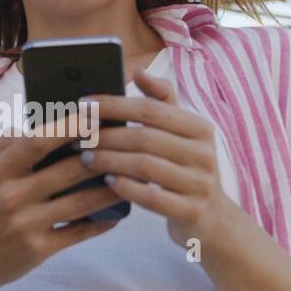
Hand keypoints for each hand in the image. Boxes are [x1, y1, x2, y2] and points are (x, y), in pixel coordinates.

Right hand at [0, 109, 122, 290]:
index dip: (69, 126)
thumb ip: (8, 145)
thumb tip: (42, 119)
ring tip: (134, 175)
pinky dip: (102, 222)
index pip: (38, 141)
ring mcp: (26, 224)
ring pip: (81, 202)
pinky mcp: (39, 249)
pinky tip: (119, 213)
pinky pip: (79, 233)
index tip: (97, 113)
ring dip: (111, 188)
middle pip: (68, 170)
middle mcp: (11, 196)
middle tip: (130, 142)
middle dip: (103, 155)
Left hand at [77, 67, 234, 248]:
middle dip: (106, 136)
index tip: (82, 105)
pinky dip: (125, 187)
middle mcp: (205, 154)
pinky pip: (151, 198)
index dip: (114, 105)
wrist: (213, 219)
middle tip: (78, 138)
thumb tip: (139, 70)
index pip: (151, 109)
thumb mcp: (182, 134)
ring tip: (84, 158)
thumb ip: (162, 102)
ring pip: (145, 166)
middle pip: (144, 138)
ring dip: (109, 161)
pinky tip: (107, 181)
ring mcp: (200, 184)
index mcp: (200, 128)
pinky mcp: (191, 212)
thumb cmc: (186, 169)